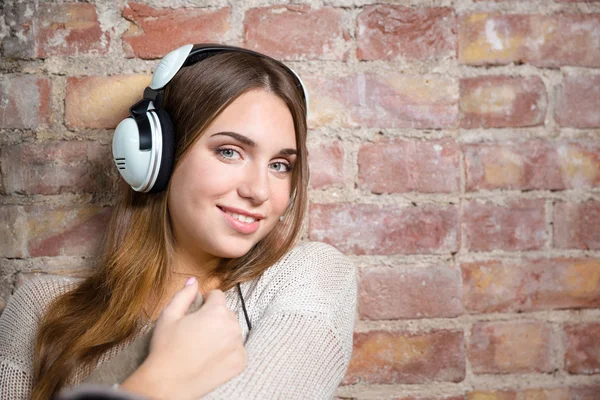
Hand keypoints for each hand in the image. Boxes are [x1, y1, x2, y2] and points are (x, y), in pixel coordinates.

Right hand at [121, 278, 246, 399]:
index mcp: (217, 312)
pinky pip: (237, 349)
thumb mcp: (169, 315)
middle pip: (226, 312)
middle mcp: (232, 326)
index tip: (196, 312)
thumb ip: (184, 294)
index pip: (218, 295)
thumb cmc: (166, 348)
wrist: (168, 384)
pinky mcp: (240, 362)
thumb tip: (194, 280)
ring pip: (232, 330)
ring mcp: (239, 345)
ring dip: (222, 333)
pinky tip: (211, 357)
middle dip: (214, 317)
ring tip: (203, 345)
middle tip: (197, 332)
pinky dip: (228, 351)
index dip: (205, 301)